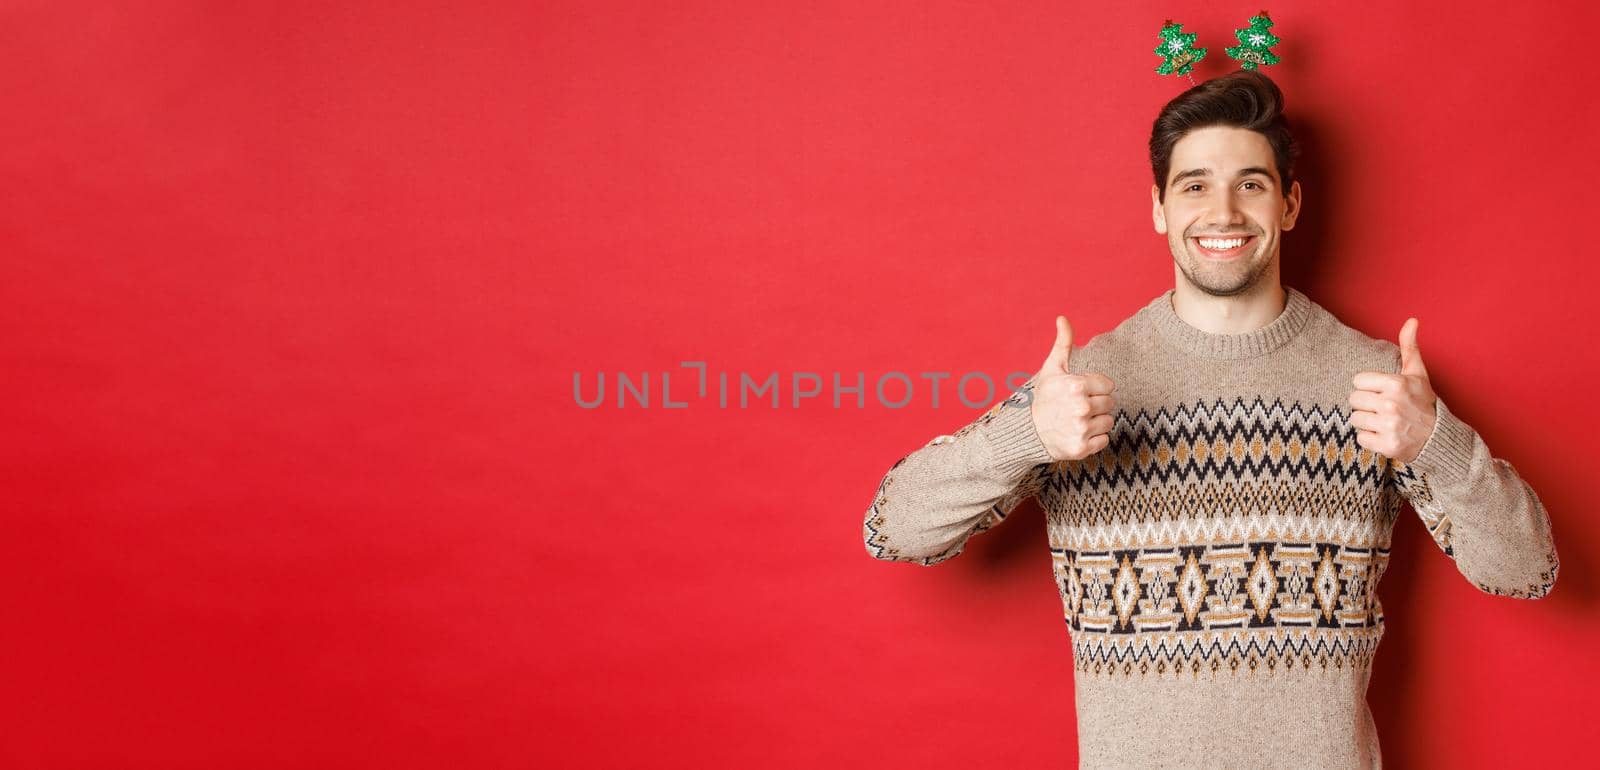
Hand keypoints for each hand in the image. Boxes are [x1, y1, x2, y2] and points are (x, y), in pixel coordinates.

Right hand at [1031, 316, 1116, 461]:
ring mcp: (1081, 429)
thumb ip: (1063, 343)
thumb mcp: (1052, 368)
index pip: (1109, 385)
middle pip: (1110, 404)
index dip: (1096, 387)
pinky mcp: (1082, 448)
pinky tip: (1078, 433)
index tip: (1080, 392)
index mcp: (1076, 385)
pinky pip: (1104, 440)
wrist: (1027, 432)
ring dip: (1096, 422)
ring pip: (1108, 422)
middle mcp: (1080, 407)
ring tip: (1077, 420)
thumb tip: (1062, 317)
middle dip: (1096, 404)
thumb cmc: (1043, 397)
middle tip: (1077, 408)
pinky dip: (1093, 439)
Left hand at [1348, 317, 1438, 462]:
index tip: (1382, 392)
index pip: (1357, 381)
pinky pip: (1361, 439)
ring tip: (1384, 421)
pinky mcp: (1387, 446)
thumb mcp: (1417, 373)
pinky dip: (1371, 439)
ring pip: (1355, 420)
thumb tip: (1412, 320)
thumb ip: (1409, 347)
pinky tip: (1385, 435)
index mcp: (1396, 384)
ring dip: (1367, 422)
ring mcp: (1389, 426)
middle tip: (1383, 408)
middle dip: (1366, 404)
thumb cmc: (1423, 402)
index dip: (1368, 387)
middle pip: (1354, 400)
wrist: (1438, 437)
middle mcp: (1392, 404)